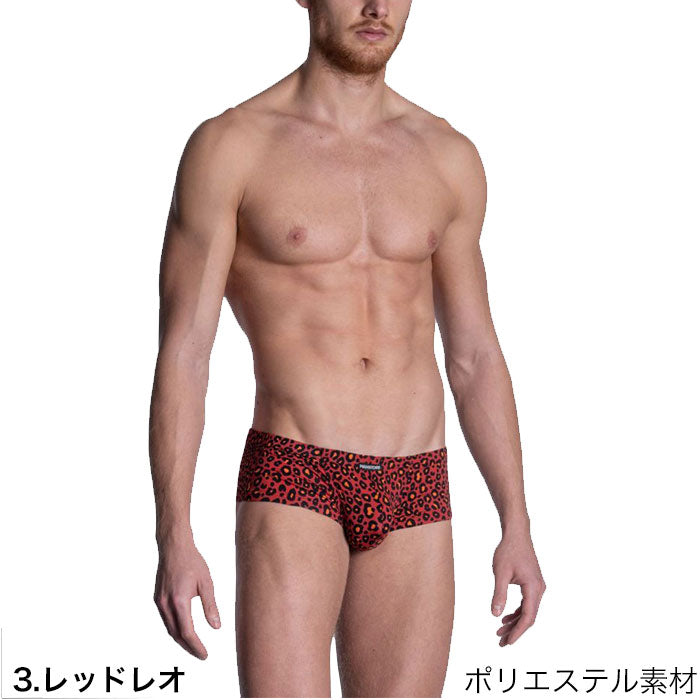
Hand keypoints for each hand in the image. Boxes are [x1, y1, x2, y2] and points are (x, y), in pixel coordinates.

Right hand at [154, 536, 220, 658]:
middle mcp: (166, 604)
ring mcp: (159, 602)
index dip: (196, 646)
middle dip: (189, 647)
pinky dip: (175, 629)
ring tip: (194, 646)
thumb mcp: (206, 583)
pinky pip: (166, 620)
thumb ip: (210, 606)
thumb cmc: (192, 562)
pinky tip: (184, 630)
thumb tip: (216, 627)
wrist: (174, 547)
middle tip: (201, 655)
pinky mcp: (157, 599)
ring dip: (181, 640)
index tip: (205, 655)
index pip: (187, 632)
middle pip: (176, 635)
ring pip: (170, 629)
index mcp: (179, 601)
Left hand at [491, 528, 544, 645]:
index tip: (508, 642)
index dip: (518, 631)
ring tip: (500, 632)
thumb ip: (499, 594)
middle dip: (515, 630)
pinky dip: (517, 612)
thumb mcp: (500, 573)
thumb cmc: (508, 551)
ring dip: (514, 622)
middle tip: (501, 642)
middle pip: (529, 616)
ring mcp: (537, 586)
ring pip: (527, 611)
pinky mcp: (532, 583)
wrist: (516, 534)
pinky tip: (505, 618)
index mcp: (533, 588)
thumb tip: (495, 615)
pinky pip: (526, 603)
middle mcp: (539, 589)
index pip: (528, 616)